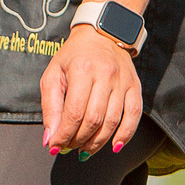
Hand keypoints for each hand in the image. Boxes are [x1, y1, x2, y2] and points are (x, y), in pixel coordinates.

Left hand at [39, 24, 143, 155]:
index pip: (74, 112)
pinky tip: (113, 146)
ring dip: (98, 142)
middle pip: (94, 119)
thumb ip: (50, 107)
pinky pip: (134, 115)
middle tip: (68, 147)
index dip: (64, 135)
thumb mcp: (53, 74)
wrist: (101, 34)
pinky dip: (125, 135)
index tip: (55, 146)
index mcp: (82, 69)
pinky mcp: (134, 86)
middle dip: (78, 140)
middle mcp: (105, 75)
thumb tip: (50, 138)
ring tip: (84, 150)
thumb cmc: (73, 56)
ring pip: (113, 121)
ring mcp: (123, 81)